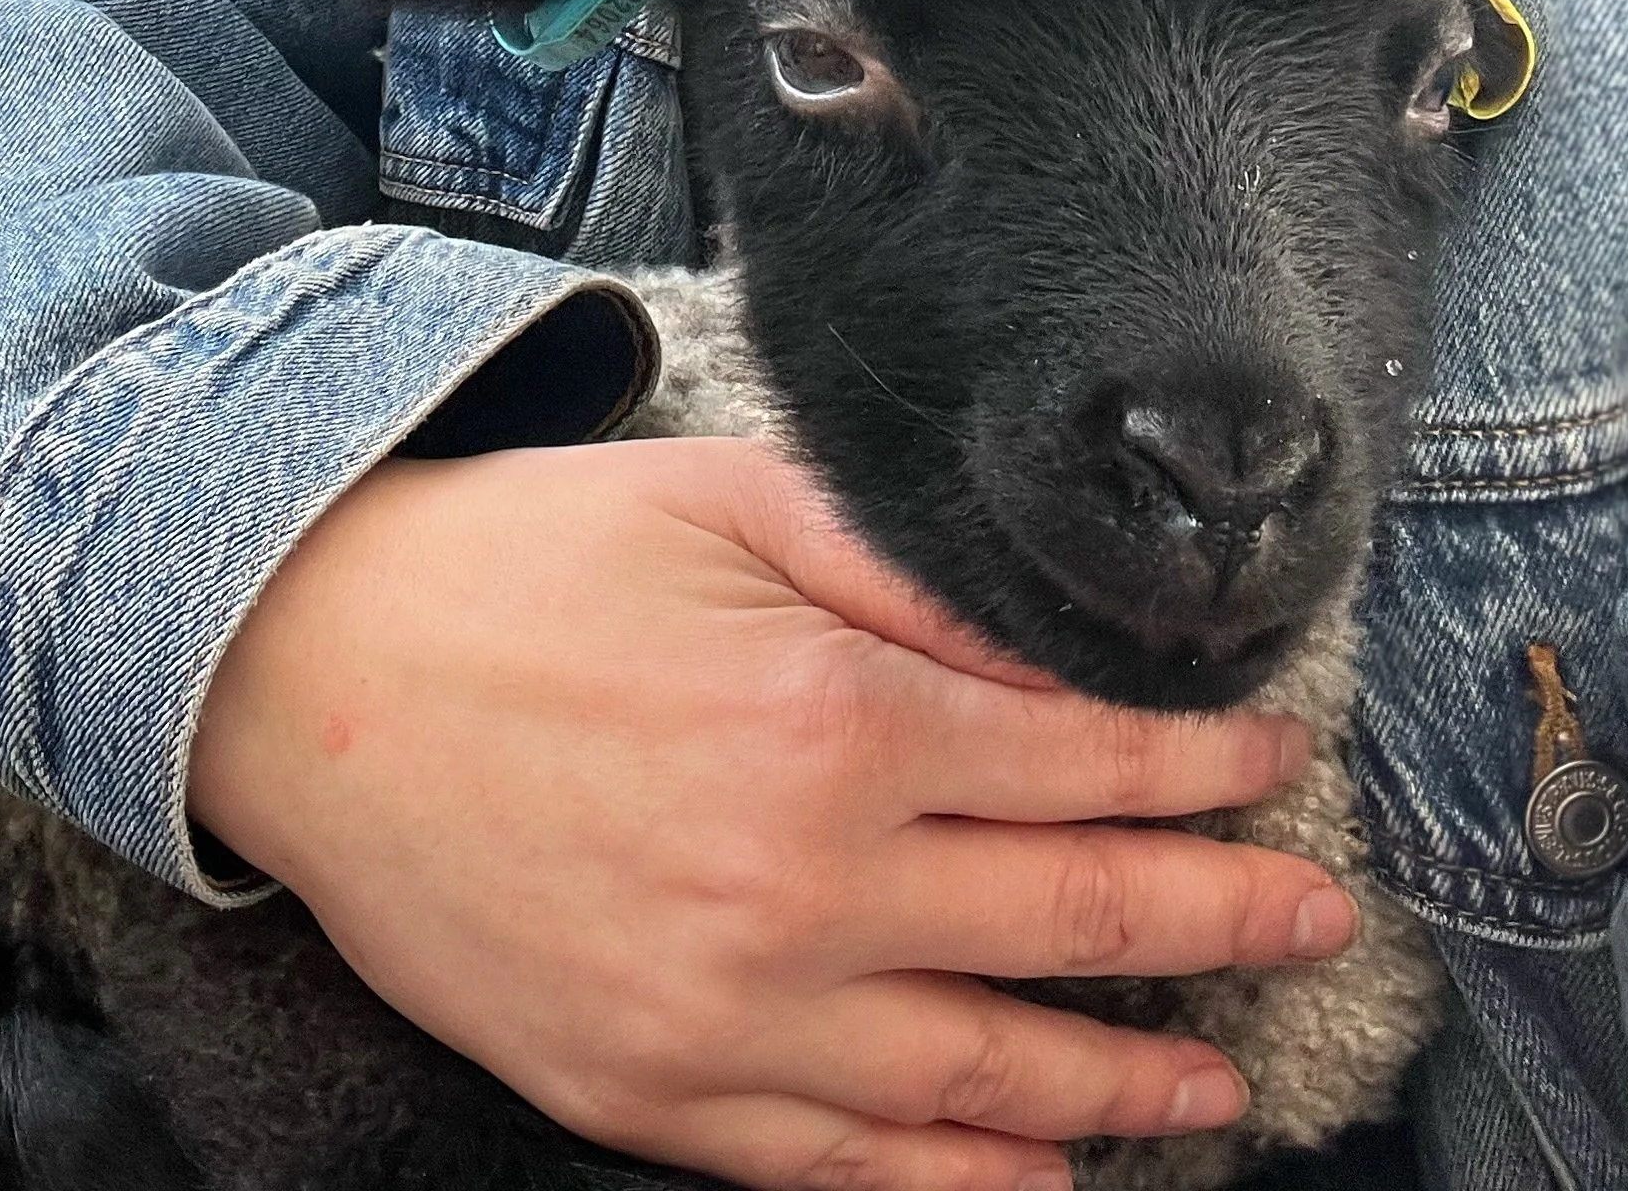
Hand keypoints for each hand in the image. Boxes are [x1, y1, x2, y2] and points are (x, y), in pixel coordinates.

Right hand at [189, 436, 1356, 1190]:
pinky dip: (958, 1184)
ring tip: (1220, 1080)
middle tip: (1314, 916)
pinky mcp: (649, 1094)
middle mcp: (802, 888)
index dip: (1203, 761)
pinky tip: (1033, 1179)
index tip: (1278, 756)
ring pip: (986, 1081)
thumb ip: (902, 569)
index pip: (1085, 762)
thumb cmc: (528, 565)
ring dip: (1126, 1086)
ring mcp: (727, 1016)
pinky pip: (843, 1170)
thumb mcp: (726, 504)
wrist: (313, 677)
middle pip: (1074, 927)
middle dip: (1221, 918)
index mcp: (833, 721)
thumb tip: (1055, 631)